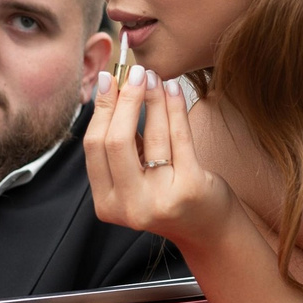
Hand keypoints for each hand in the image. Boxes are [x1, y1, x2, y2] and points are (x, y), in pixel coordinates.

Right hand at [85, 65, 234, 250]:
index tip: (107, 80)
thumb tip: (111, 90)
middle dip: (124, 100)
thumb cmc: (168, 196)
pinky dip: (175, 108)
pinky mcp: (190, 188)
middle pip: (115, 141)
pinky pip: (179, 137)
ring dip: (152, 99)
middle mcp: (130, 207)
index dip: (100, 109)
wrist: (208, 230)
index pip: (94, 148)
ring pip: (151, 136)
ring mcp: (160, 200)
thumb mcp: (134, 179)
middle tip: (133, 73)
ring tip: (154, 77)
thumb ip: (119, 147)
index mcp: (107, 204)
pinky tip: (174, 89)